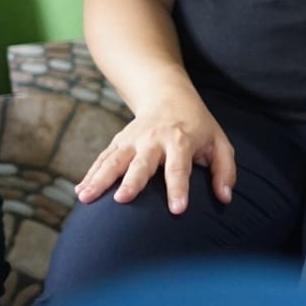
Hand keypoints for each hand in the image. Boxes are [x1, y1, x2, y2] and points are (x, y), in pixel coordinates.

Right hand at [76, 92, 235, 214]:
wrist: (168, 96)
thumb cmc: (198, 126)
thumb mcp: (219, 142)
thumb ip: (224, 170)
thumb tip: (225, 197)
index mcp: (181, 140)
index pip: (180, 168)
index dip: (179, 188)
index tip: (178, 210)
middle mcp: (154, 140)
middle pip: (142, 163)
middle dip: (132, 181)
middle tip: (122, 199)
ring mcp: (132, 140)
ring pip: (114, 160)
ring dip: (99, 178)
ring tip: (86, 198)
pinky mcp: (118, 142)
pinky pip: (102, 159)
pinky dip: (90, 174)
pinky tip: (80, 192)